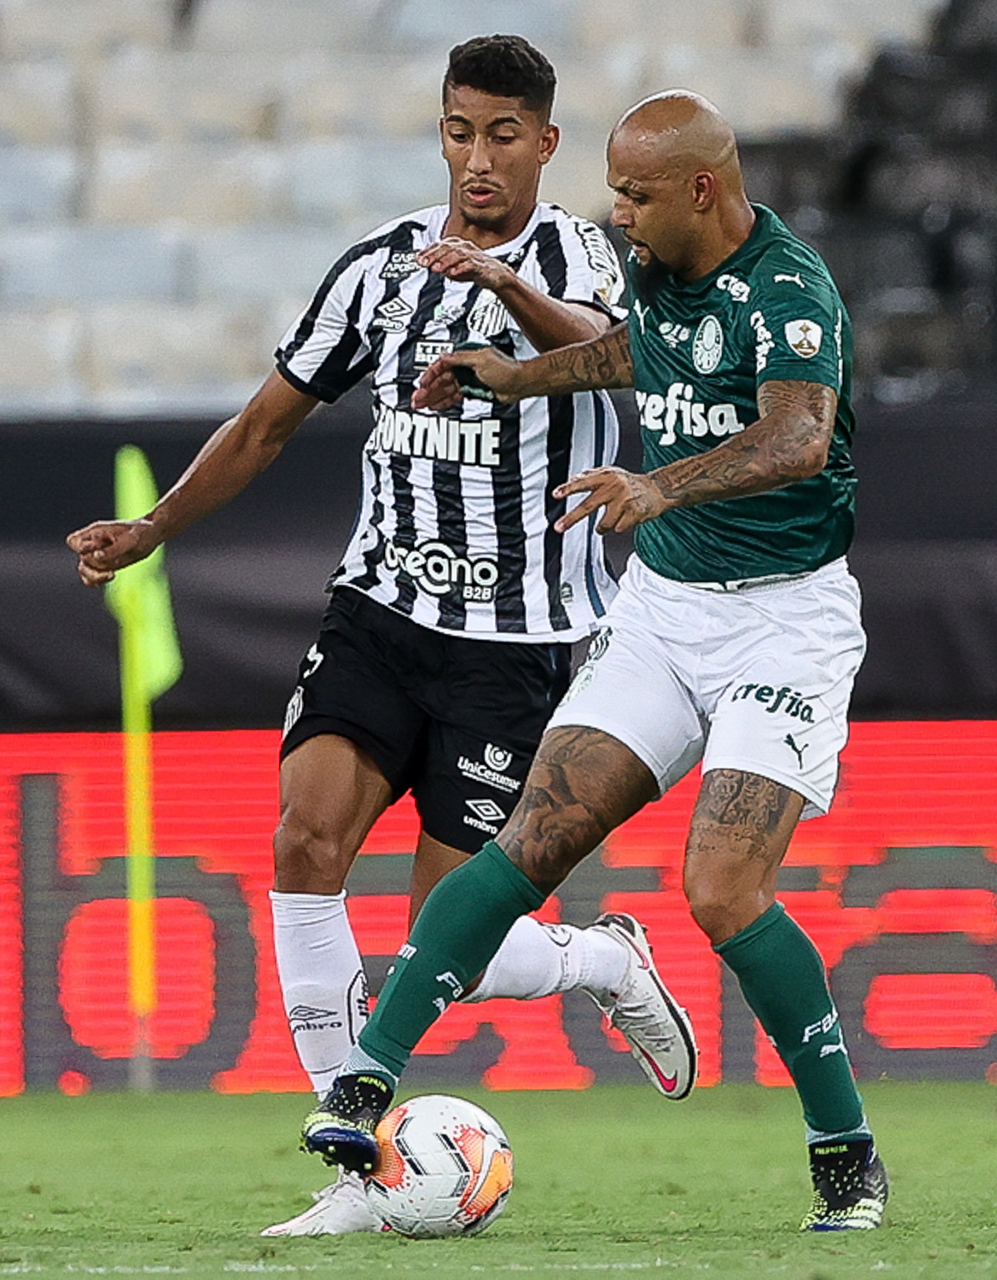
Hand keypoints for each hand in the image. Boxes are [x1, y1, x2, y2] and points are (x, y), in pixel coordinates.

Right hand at [65, 518, 159, 585]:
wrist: (151, 535)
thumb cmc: (141, 533)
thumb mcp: (131, 541)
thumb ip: (113, 549)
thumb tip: (97, 556)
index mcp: (95, 532)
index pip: (74, 541)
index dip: (81, 547)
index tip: (97, 549)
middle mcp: (93, 544)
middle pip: (81, 559)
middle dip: (94, 565)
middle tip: (111, 568)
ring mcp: (98, 555)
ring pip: (84, 570)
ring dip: (94, 576)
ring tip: (111, 575)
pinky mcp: (106, 565)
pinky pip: (92, 577)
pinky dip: (96, 581)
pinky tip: (109, 578)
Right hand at [412, 345, 524, 411]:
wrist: (520, 383)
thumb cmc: (507, 369)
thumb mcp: (481, 359)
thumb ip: (461, 359)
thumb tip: (445, 356)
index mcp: (466, 358)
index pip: (442, 366)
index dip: (430, 375)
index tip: (422, 384)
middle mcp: (466, 369)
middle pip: (441, 380)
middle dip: (428, 390)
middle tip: (417, 399)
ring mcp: (469, 381)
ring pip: (446, 390)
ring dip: (433, 397)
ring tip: (422, 405)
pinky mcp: (473, 391)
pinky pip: (454, 397)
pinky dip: (444, 401)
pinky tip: (436, 405)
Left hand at [416, 238, 512, 289]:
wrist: (496, 274)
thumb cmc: (474, 268)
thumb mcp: (454, 267)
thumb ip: (441, 266)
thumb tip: (428, 265)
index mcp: (457, 245)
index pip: (440, 245)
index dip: (428, 251)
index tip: (418, 259)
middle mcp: (464, 247)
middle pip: (447, 247)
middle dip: (434, 255)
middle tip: (424, 263)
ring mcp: (473, 255)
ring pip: (458, 254)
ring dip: (445, 261)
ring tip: (436, 268)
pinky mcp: (481, 265)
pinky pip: (470, 265)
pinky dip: (461, 268)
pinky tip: (453, 273)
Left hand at [553, 468, 667, 534]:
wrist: (658, 489)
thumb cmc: (630, 484)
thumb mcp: (611, 474)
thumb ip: (591, 476)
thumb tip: (572, 479)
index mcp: (607, 476)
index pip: (584, 482)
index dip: (569, 488)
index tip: (556, 494)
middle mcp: (614, 487)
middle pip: (588, 506)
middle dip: (571, 518)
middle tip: (559, 527)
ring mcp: (625, 501)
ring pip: (604, 524)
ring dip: (605, 526)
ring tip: (614, 517)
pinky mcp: (635, 513)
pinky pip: (619, 528)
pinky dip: (621, 526)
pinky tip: (628, 517)